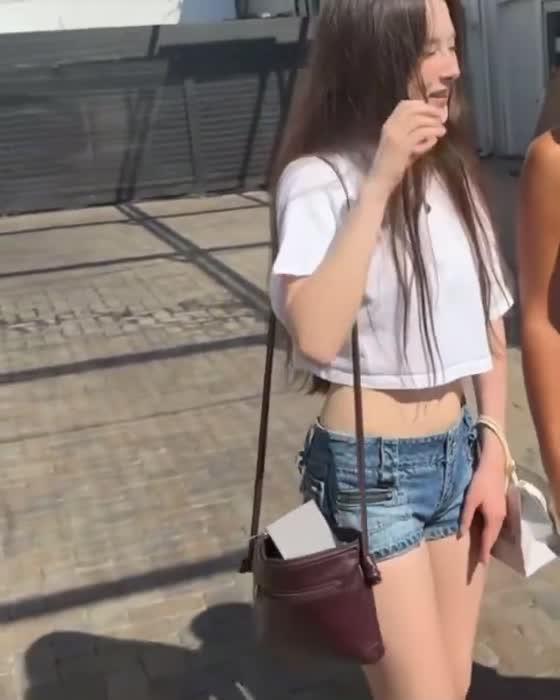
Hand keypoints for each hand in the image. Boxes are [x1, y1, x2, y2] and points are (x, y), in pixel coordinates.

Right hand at [368, 100, 445, 194]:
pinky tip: (438, 136)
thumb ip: (412, 137)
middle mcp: (390, 127)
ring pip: (419, 120)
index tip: (431, 110)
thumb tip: (432, 132)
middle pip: (413, 109)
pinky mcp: (403, 146)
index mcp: (388, 125)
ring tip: (442, 129)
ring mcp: (396, 136)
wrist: (379, 181)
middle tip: (441, 117)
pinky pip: (421, 133)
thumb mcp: (400, 146)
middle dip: (429, 110)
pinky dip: (432, 132)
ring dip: (433, 122)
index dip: (420, 104)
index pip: (403, 105)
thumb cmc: (391, 166)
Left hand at [460, 447, 506, 564]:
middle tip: (481, 560)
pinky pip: (496, 524)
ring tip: (483, 549)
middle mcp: (500, 518)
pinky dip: (491, 531)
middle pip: (493, 537)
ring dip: (490, 540)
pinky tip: (486, 531)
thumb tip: (461, 535)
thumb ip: (465, 518)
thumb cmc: (480, 482)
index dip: (484, 552)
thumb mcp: (470, 500)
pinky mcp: (500, 505)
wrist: (493, 465)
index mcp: (493, 518)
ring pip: (495, 530)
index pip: (488, 540)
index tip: (481, 565)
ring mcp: (502, 511)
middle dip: (488, 548)